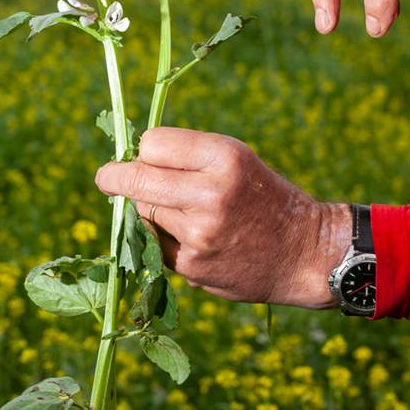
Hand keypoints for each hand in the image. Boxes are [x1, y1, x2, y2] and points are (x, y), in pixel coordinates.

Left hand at [95, 127, 351, 307]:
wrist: (304, 254)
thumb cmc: (264, 199)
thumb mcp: (237, 161)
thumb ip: (187, 157)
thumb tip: (127, 162)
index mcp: (224, 157)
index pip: (151, 143)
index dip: (145, 150)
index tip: (141, 156)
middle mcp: (210, 194)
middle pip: (135, 178)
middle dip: (113, 177)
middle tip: (105, 178)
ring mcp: (198, 234)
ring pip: (143, 213)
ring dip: (151, 211)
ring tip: (186, 215)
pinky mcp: (191, 266)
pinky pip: (155, 244)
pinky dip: (164, 239)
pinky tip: (194, 240)